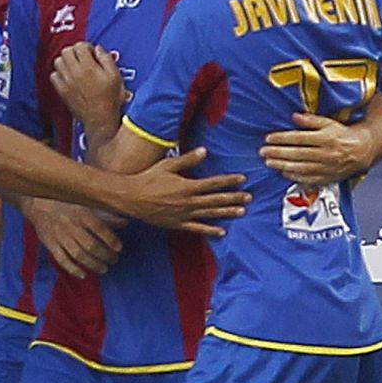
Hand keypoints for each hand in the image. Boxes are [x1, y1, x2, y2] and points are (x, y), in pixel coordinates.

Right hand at [22, 198, 124, 278]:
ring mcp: (60, 236)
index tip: (119, 247)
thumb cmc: (67, 204)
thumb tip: (125, 222)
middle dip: (105, 255)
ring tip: (104, 268)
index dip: (110, 239)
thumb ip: (105, 215)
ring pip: (78, 255)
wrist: (38, 204)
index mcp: (81, 213)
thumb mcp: (86, 205)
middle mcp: (71, 225)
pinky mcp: (50, 244)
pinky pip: (62, 260)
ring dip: (93, 264)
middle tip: (114, 259)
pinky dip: (73, 269)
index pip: (99, 227)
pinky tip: (83, 274)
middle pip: (90, 245)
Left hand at [50, 42, 124, 132]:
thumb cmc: (111, 99)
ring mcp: (66, 82)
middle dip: (75, 52)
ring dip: (66, 61)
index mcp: (89, 67)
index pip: (80, 46)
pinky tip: (68, 77)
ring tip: (75, 67)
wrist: (100, 120)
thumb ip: (106, 59)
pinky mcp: (61, 92)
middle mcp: (75, 72)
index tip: (92, 54)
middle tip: (83, 58)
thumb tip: (97, 49)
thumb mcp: (116, 76)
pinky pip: (53, 76)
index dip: (87, 47)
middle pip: (66, 51)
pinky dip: (59, 74)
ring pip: (58, 61)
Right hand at [115, 147, 248, 235]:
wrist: (132, 198)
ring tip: (242, 212)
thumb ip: (187, 160)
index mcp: (187, 186)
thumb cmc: (148, 178)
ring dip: (227, 213)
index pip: (214, 183)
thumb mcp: (167, 165)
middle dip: (234, 198)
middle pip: (216, 199)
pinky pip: (197, 228)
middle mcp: (189, 201)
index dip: (229, 181)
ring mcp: (184, 214)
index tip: (242, 179)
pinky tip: (222, 232)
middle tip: (249, 197)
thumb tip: (204, 151)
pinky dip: (210, 230)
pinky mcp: (178, 224)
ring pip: (211, 214)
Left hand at [261, 111, 381, 186]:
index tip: (268, 138)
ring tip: (268, 162)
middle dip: (278, 153)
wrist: (362, 150)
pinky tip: (283, 172)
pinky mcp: (327, 178)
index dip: (283, 138)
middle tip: (263, 152)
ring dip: (282, 165)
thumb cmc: (342, 135)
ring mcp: (326, 168)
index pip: (300, 138)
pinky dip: (294, 176)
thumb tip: (294, 116)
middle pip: (297, 154)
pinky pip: (308, 179)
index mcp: (326, 138)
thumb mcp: (329, 123)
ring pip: (300, 167)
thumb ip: (311, 120)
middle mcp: (326, 154)